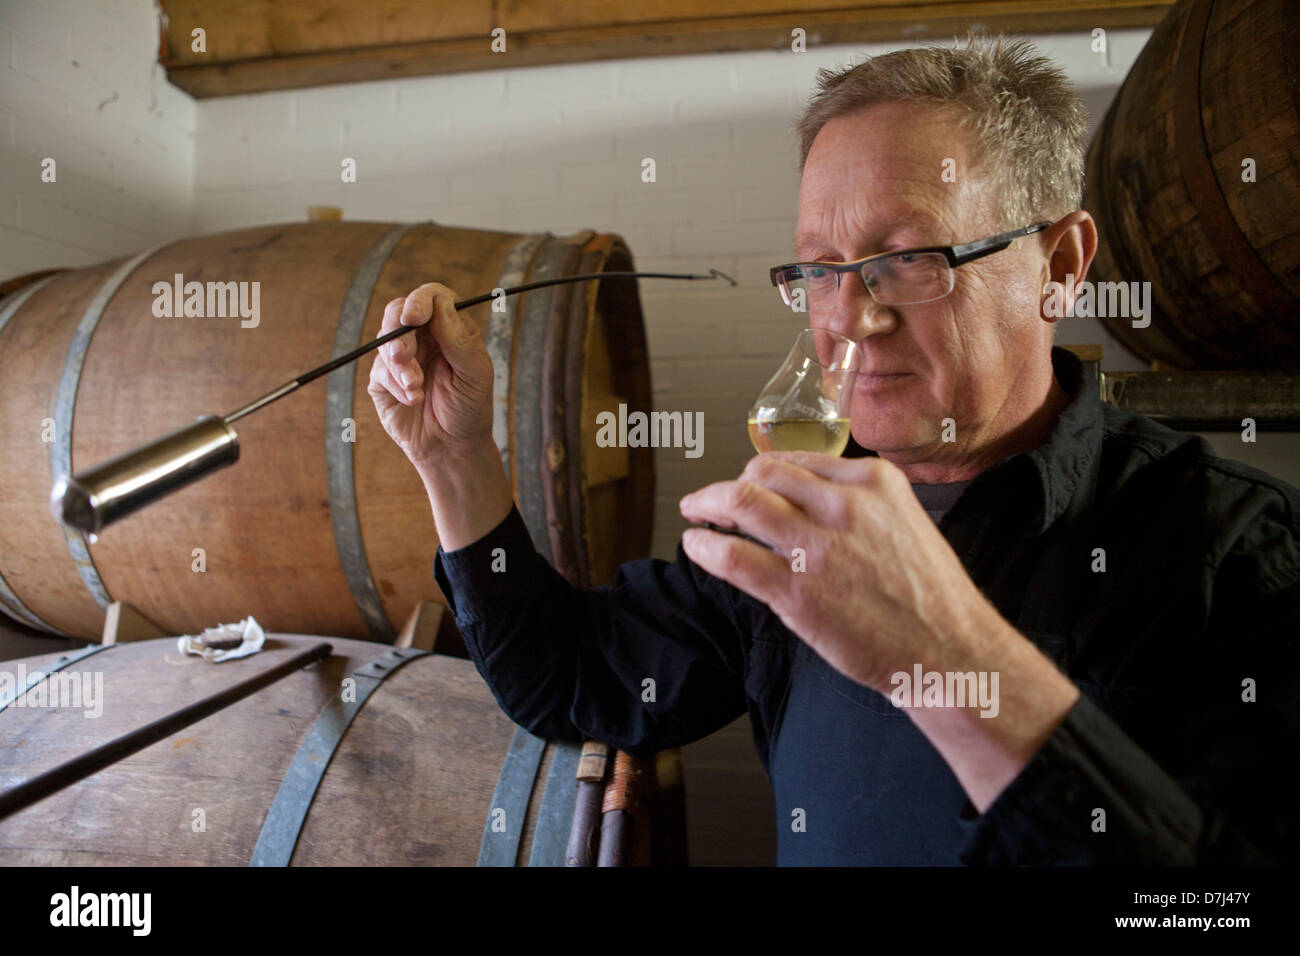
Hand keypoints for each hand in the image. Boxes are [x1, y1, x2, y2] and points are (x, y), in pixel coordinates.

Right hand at [367, 283, 494, 472]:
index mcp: (450, 329)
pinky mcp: (384, 378)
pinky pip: (380, 369)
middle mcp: (424, 338)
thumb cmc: (470, 409)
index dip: (420, 300)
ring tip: (415, 386)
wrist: (451, 447)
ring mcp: (402, 356)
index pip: (432, 298)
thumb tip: (440, 304)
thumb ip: (458, 339)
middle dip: (399, 332)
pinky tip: (414, 399)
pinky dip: (396, 384)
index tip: (414, 316)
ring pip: (385, 338)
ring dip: (399, 363)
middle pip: (399, 311)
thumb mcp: (475, 374)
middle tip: (404, 357)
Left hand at [678, 451, 988, 692]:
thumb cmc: (929, 599)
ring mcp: (818, 546)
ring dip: (707, 503)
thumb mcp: (904, 525)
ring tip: (694, 512)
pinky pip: (733, 556)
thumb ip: (857, 508)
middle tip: (713, 498)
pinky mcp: (798, 590)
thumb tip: (804, 503)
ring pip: (740, 501)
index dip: (763, 472)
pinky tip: (696, 546)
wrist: (951, 652)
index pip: (798, 461)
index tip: (750, 482)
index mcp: (874, 482)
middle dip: (730, 482)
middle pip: (762, 472)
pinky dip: (705, 547)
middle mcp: (844, 504)